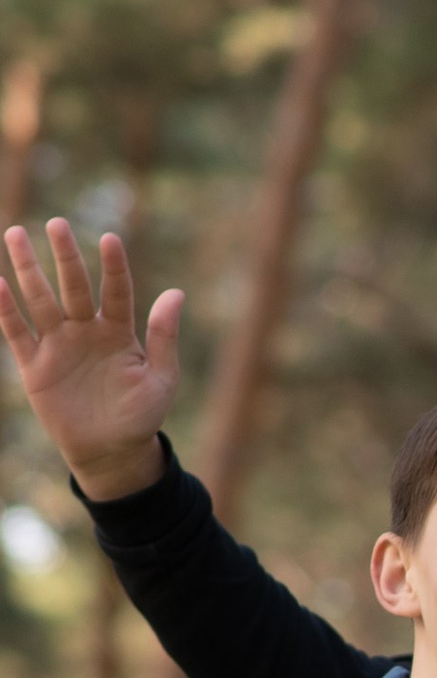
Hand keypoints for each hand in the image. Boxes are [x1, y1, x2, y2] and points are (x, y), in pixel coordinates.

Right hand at [0, 222, 182, 501]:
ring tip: (17, 234)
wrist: (112, 453)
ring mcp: (58, 345)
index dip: (114, 268)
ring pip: (41, 300)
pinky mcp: (35, 365)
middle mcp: (86, 331)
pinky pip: (17, 332)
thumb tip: (178, 293)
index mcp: (119, 333)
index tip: (111, 240)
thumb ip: (165, 337)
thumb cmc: (141, 416)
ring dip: (29, 270)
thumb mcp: (161, 379)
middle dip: (65, 257)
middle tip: (57, 224)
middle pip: (73, 287)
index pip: (117, 293)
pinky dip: (6, 309)